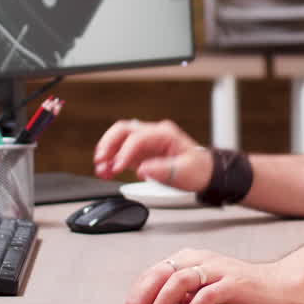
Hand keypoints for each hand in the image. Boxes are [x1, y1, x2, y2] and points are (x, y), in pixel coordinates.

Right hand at [93, 120, 210, 192]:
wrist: (203, 172)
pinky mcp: (141, 153)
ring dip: (107, 153)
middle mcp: (153, 134)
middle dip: (109, 144)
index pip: (138, 137)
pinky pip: (121, 152)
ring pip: (119, 140)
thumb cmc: (197, 169)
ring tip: (100, 168)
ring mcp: (145, 143)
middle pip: (123, 130)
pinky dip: (111, 161)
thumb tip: (142, 169)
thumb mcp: (184, 171)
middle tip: (100, 160)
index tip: (117, 167)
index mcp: (164, 134)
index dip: (125, 152)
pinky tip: (106, 171)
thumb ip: (163, 170)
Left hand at [123, 248, 303, 303]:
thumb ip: (181, 294)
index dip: (136, 293)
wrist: (280, 286)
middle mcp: (202, 259)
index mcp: (192, 258)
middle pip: (161, 273)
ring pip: (179, 281)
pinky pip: (207, 295)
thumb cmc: (241, 291)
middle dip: (141, 299)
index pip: (154, 271)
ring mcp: (219, 270)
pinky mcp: (234, 284)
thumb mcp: (204, 289)